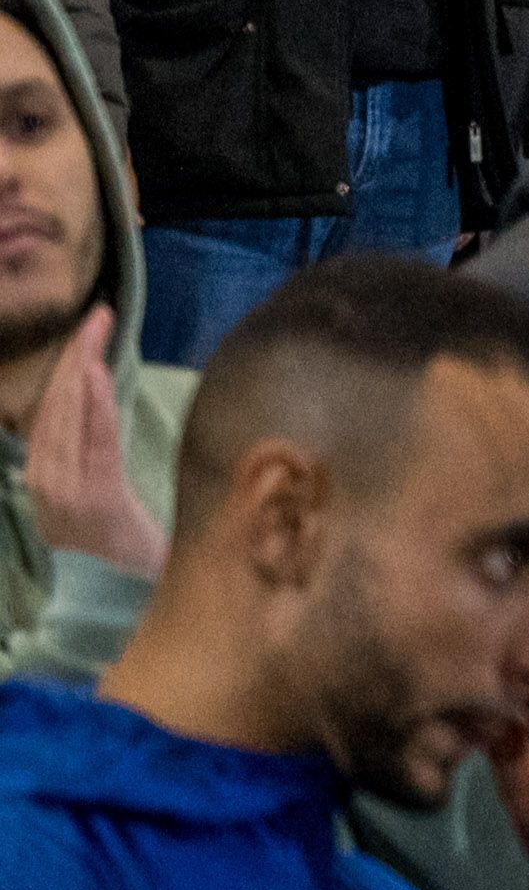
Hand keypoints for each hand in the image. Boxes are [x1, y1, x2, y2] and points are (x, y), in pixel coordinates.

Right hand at [20, 309, 160, 573]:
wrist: (129, 573)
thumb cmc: (112, 525)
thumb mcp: (84, 481)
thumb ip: (78, 443)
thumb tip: (82, 388)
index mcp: (38, 472)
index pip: (48, 408)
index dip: (65, 365)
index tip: (86, 327)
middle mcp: (43, 480)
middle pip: (57, 405)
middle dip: (75, 356)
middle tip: (97, 315)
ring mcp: (66, 489)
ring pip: (71, 417)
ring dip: (84, 369)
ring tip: (96, 332)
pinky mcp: (97, 494)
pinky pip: (94, 441)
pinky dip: (94, 404)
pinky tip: (98, 372)